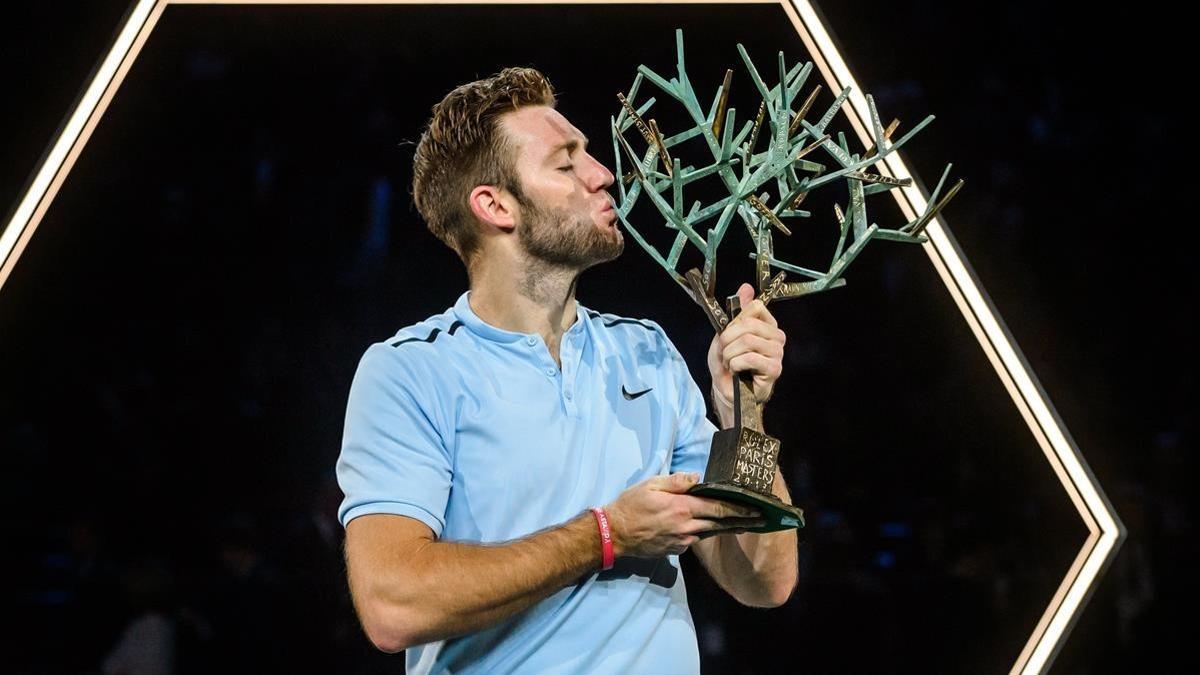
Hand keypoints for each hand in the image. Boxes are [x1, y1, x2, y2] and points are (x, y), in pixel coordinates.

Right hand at [605, 472, 764, 556]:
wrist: (614, 534)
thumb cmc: (631, 505)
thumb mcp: (651, 484)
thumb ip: (677, 481)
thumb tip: (697, 477)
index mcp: (683, 507)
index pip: (719, 506)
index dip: (740, 507)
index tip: (757, 508)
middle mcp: (687, 526)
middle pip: (720, 522)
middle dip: (741, 519)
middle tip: (760, 517)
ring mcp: (682, 541)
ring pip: (709, 531)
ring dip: (725, 527)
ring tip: (742, 523)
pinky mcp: (676, 550)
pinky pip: (694, 539)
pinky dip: (701, 531)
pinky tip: (704, 527)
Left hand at [706, 282, 785, 407]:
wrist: (726, 391)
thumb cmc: (727, 364)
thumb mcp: (725, 334)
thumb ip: (736, 312)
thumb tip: (746, 287)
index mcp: (766, 325)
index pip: (755, 307)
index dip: (735, 321)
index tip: (727, 334)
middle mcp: (776, 337)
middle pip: (748, 324)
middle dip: (727, 340)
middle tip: (724, 353)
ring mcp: (778, 353)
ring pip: (747, 341)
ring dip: (730, 354)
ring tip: (730, 363)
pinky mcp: (775, 369)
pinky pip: (750, 358)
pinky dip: (735, 364)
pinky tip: (737, 371)